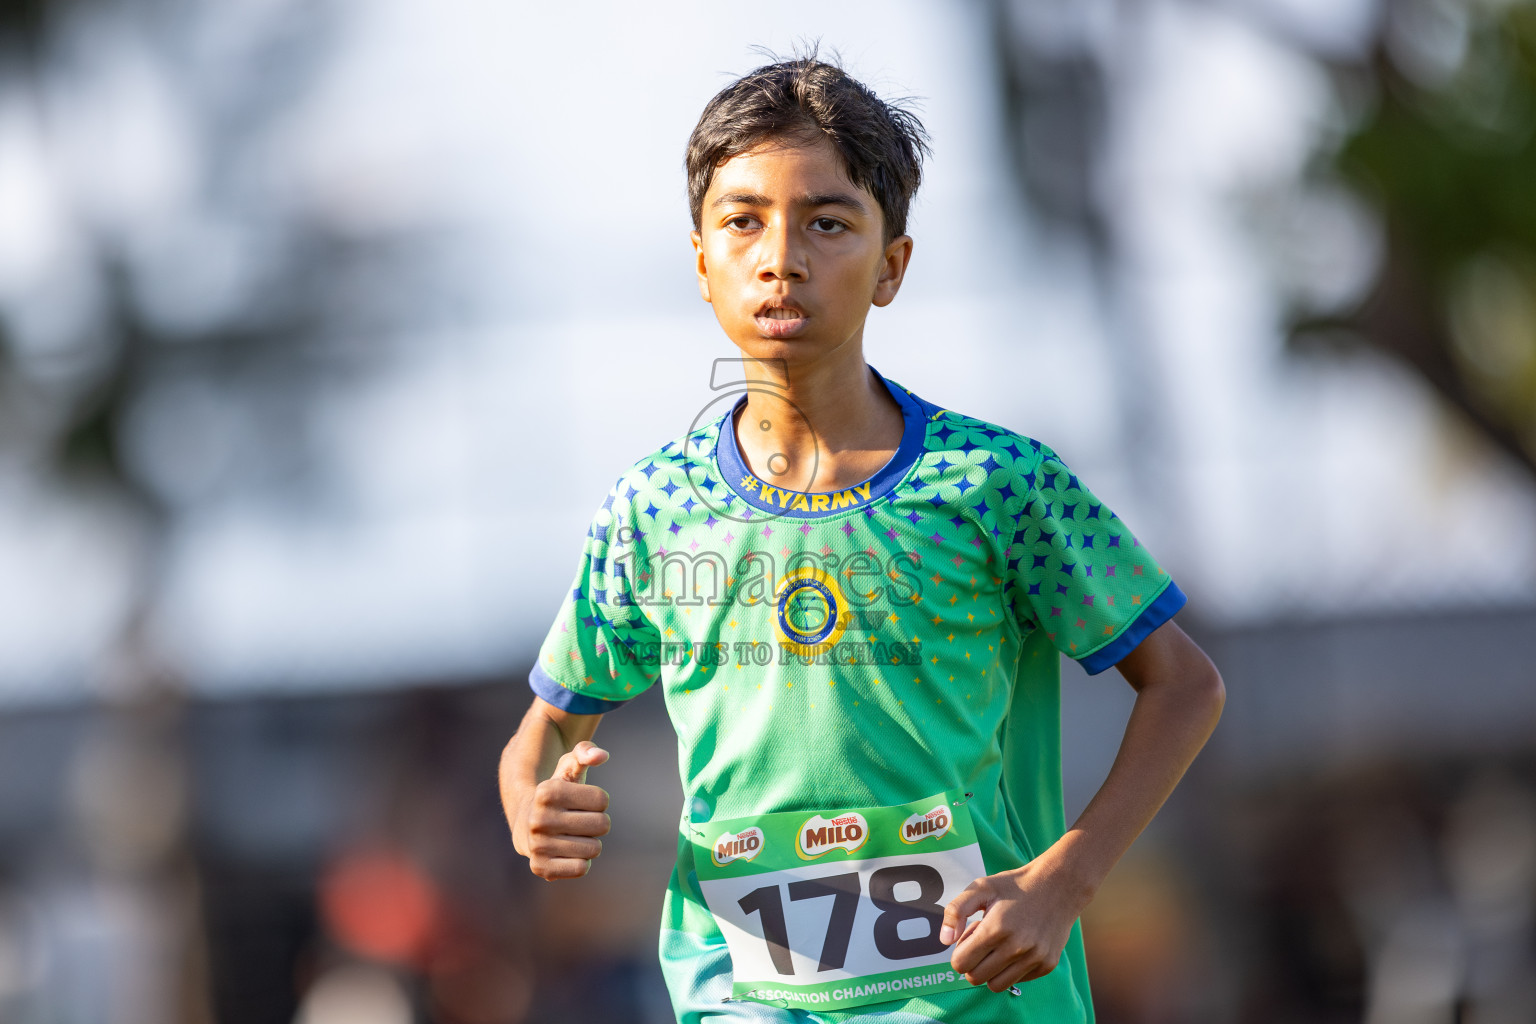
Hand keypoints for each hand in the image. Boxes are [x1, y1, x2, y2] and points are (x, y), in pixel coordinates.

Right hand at [522, 741, 610, 879]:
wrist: (525, 826)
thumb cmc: (556, 794)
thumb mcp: (568, 768)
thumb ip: (585, 752)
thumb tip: (601, 755)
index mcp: (547, 792)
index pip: (602, 800)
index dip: (598, 801)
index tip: (581, 802)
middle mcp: (538, 819)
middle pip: (603, 824)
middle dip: (598, 822)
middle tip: (579, 820)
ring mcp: (537, 845)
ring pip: (595, 849)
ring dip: (590, 843)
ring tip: (572, 836)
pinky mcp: (540, 868)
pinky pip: (582, 868)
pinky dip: (582, 861)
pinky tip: (568, 853)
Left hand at [938, 857, 1090, 991]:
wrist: (1059, 885)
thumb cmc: (1015, 886)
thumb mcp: (981, 887)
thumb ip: (956, 911)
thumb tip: (945, 941)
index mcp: (996, 928)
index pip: (960, 964)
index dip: (959, 952)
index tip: (970, 937)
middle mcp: (1016, 947)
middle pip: (975, 978)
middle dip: (972, 962)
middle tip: (984, 941)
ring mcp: (1034, 958)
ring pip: (996, 985)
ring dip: (991, 970)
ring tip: (999, 946)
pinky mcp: (1047, 964)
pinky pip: (1018, 981)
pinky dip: (1012, 970)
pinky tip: (1018, 947)